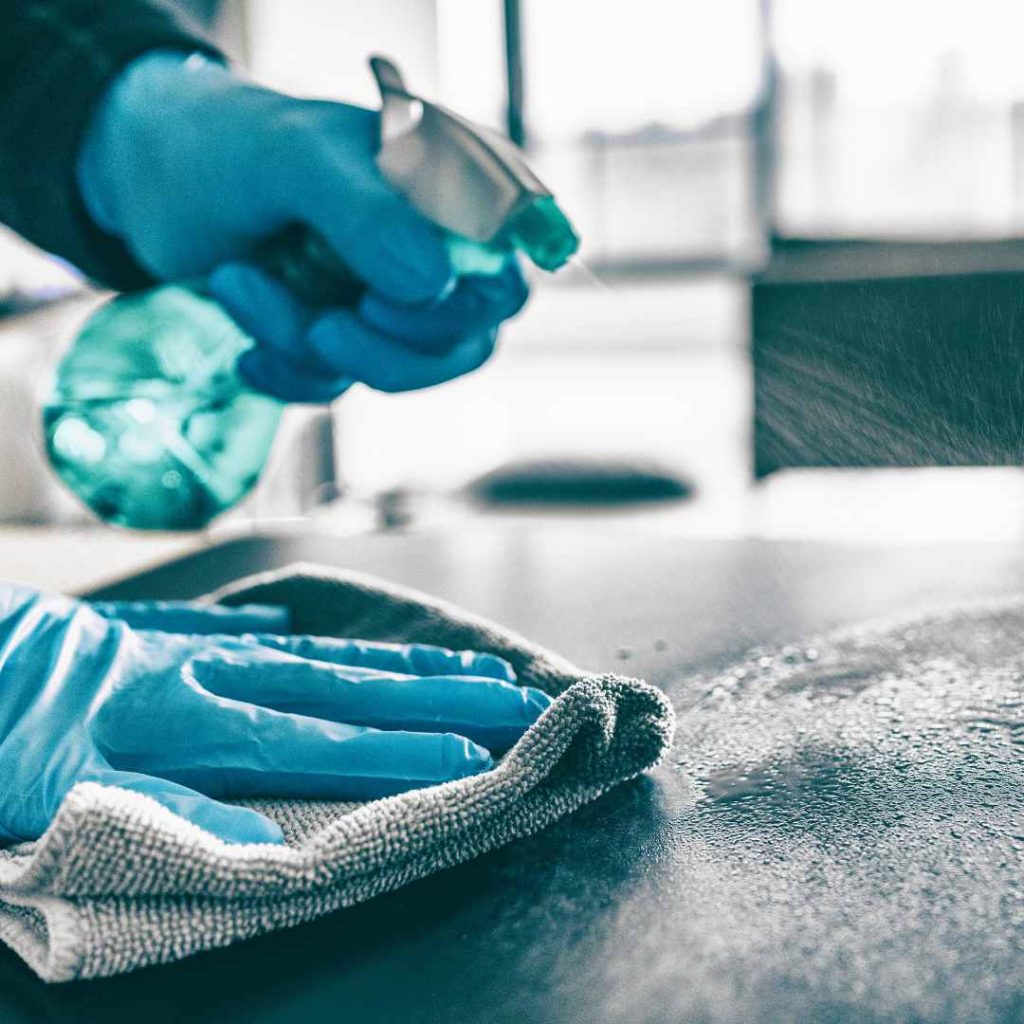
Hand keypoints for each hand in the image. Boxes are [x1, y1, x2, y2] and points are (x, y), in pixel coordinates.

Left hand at [0, 586, 550, 844]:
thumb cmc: (5, 737)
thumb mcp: (62, 796)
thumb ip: (165, 811)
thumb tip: (264, 839)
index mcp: (189, 720)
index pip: (319, 740)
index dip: (397, 751)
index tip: (469, 756)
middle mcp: (217, 674)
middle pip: (347, 688)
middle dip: (437, 698)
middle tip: (512, 701)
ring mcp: (205, 646)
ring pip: (326, 655)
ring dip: (403, 666)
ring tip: (471, 670)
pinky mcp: (180, 633)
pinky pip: (266, 633)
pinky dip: (314, 637)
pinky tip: (340, 639)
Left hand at [76, 52, 528, 401]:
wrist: (149, 178)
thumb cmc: (229, 145)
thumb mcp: (294, 160)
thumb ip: (366, 212)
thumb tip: (432, 282)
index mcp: (448, 192)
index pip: (506, 272)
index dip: (460, 309)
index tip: (377, 303)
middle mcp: (432, 251)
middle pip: (466, 341)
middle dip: (386, 353)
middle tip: (319, 328)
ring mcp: (388, 302)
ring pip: (399, 371)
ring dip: (311, 349)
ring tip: (237, 283)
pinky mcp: (344, 339)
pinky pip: (340, 387)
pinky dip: (288, 375)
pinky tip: (246, 351)